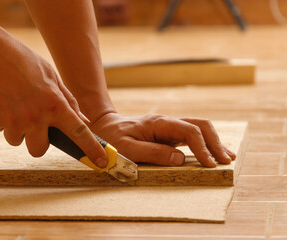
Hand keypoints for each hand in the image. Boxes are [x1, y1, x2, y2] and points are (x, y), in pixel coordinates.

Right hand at [0, 41, 107, 166]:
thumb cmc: (23, 61)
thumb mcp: (51, 76)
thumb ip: (67, 101)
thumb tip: (82, 120)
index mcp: (54, 104)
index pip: (79, 132)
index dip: (91, 149)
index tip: (101, 162)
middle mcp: (36, 117)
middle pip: (39, 150)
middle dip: (37, 142)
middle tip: (34, 126)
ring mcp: (14, 121)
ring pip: (17, 141)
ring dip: (17, 129)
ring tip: (13, 105)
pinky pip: (0, 129)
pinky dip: (1, 119)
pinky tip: (1, 101)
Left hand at [89, 113, 235, 167]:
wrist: (105, 127)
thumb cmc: (113, 138)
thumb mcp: (128, 148)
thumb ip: (153, 153)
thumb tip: (180, 159)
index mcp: (160, 123)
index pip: (189, 131)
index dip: (202, 147)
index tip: (209, 164)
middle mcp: (168, 122)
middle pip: (200, 126)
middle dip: (215, 142)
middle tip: (226, 161)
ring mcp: (169, 128)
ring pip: (198, 129)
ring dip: (213, 142)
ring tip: (227, 158)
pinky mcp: (168, 135)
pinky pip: (191, 137)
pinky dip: (204, 145)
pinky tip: (212, 154)